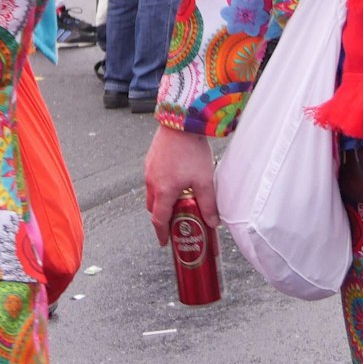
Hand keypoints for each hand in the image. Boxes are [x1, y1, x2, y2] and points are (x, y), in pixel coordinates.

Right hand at [146, 124, 218, 245]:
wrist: (181, 122)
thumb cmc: (191, 150)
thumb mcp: (204, 180)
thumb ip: (208, 204)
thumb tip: (213, 222)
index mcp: (164, 191)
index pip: (159, 220)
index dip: (162, 233)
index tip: (164, 241)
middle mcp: (152, 182)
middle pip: (153, 207)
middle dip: (161, 217)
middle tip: (174, 221)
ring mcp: (149, 169)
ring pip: (151, 192)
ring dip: (161, 200)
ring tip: (177, 199)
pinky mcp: (151, 158)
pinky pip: (152, 178)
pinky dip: (160, 185)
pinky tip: (175, 178)